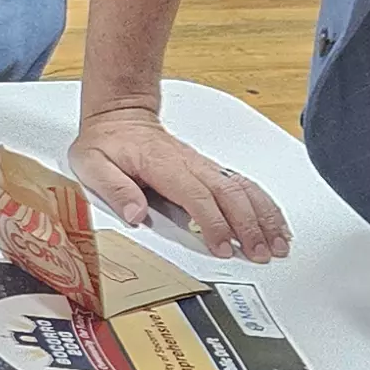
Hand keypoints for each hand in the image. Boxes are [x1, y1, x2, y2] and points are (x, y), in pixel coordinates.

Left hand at [69, 99, 292, 262]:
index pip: (196, 195)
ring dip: (264, 216)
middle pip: (230, 194)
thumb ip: (114, 189)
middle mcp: (191, 164)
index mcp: (164, 165)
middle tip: (261, 254)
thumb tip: (135, 214)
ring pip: (244, 189)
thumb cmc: (107, 142)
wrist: (121, 116)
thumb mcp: (92, 164)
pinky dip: (263, 205)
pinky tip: (275, 224)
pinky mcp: (210, 170)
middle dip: (249, 225)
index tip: (222, 247)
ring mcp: (204, 166)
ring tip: (278, 243)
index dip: (213, 222)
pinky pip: (244, 186)